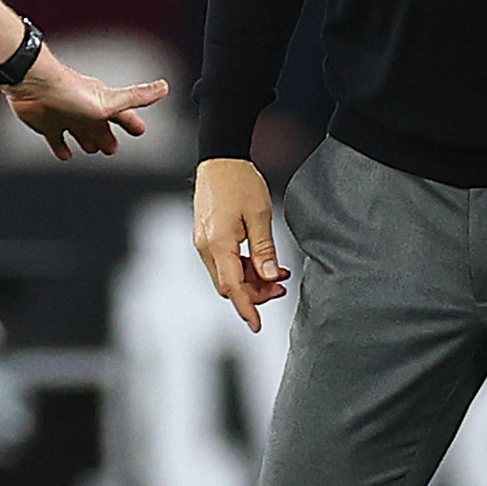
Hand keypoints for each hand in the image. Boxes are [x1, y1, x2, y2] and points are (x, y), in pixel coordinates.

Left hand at [6, 48, 168, 159]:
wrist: (33, 86)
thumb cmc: (70, 92)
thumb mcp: (109, 100)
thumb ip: (137, 97)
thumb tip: (164, 87)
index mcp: (102, 103)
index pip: (122, 115)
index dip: (131, 123)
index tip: (139, 130)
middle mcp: (85, 109)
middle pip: (100, 125)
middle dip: (107, 136)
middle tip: (112, 148)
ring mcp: (66, 116)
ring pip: (80, 131)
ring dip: (88, 140)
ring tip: (92, 149)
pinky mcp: (47, 123)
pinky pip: (57, 139)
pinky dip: (62, 148)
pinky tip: (65, 154)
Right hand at [193, 157, 286, 331]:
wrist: (220, 160)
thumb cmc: (240, 182)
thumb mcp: (260, 215)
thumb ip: (264, 249)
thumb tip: (269, 278)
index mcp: (218, 243)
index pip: (232, 287)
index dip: (246, 308)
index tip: (257, 325)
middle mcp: (206, 247)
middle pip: (229, 285)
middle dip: (255, 293)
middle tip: (282, 287)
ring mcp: (205, 243)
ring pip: (227, 276)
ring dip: (251, 280)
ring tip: (278, 274)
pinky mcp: (208, 238)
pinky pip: (225, 263)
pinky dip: (244, 268)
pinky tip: (263, 263)